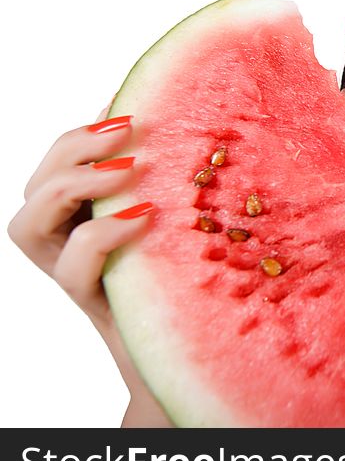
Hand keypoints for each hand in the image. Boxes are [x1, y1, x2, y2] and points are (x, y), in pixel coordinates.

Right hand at [7, 105, 171, 425]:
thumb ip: (175, 180)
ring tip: (128, 171)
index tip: (126, 109)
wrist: (199, 351)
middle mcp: (68, 242)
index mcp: (88, 213)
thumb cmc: (201, 276)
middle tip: (127, 133)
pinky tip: (143, 217)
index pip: (59, 161)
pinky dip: (101, 235)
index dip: (82, 132)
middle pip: (34, 185)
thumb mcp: (189, 217)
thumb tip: (192, 119)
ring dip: (70, 187)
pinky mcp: (93, 302)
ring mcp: (74, 275)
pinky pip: (70, 269)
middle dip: (73, 150)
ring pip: (25, 225)